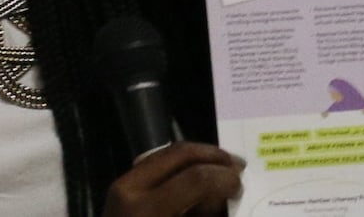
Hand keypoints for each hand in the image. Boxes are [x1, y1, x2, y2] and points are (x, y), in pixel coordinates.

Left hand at [102, 142, 243, 216]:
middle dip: (214, 157)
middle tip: (239, 166)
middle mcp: (131, 188)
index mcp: (147, 210)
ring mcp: (123, 184)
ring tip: (224, 166)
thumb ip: (203, 216)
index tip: (241, 185)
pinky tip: (199, 174)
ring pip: (167, 153)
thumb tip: (223, 196)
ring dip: (199, 157)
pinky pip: (156, 165)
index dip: (224, 178)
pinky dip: (181, 165)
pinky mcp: (122, 187)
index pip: (195, 178)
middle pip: (180, 154)